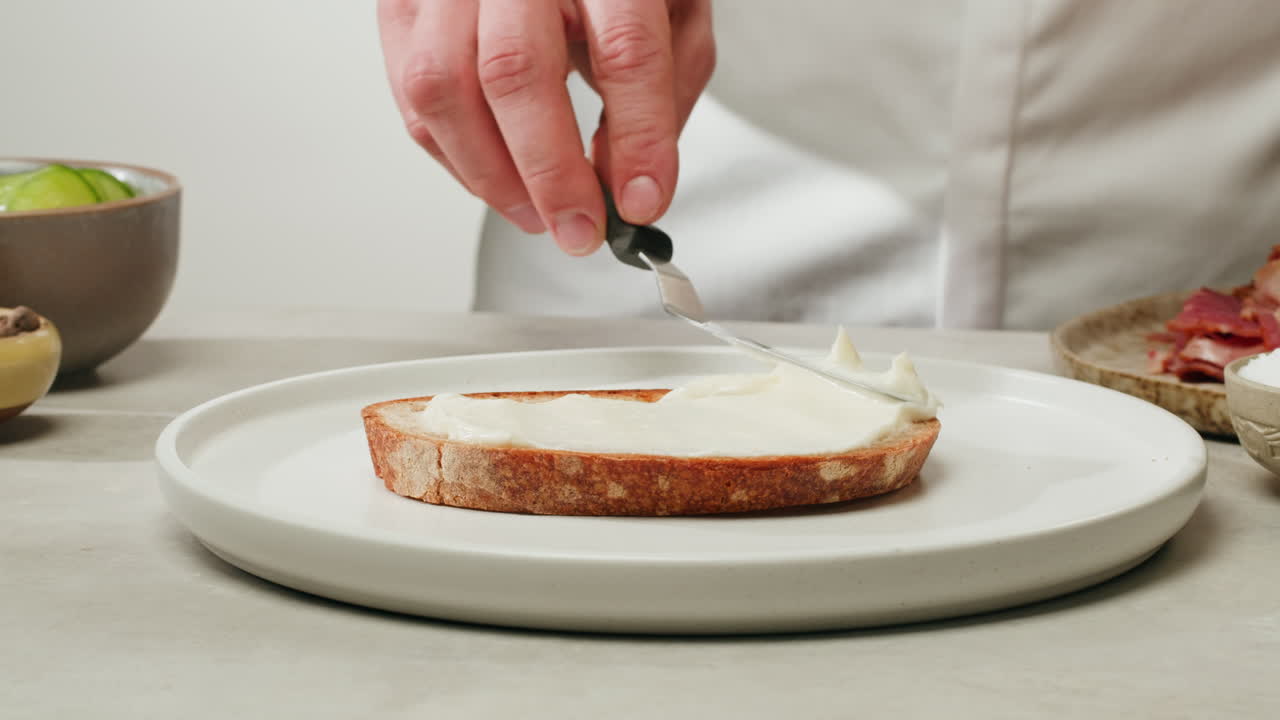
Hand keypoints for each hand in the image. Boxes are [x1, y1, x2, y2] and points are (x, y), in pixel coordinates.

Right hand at [378, 0, 714, 255]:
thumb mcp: (670, 14)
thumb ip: (662, 93)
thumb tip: (626, 184)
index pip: (624, 50)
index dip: (637, 138)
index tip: (642, 201)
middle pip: (515, 70)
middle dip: (550, 173)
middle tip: (580, 228)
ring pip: (444, 88)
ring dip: (492, 175)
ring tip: (536, 214)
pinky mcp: (405, 5)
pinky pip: (412, 96)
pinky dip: (455, 157)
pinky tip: (496, 177)